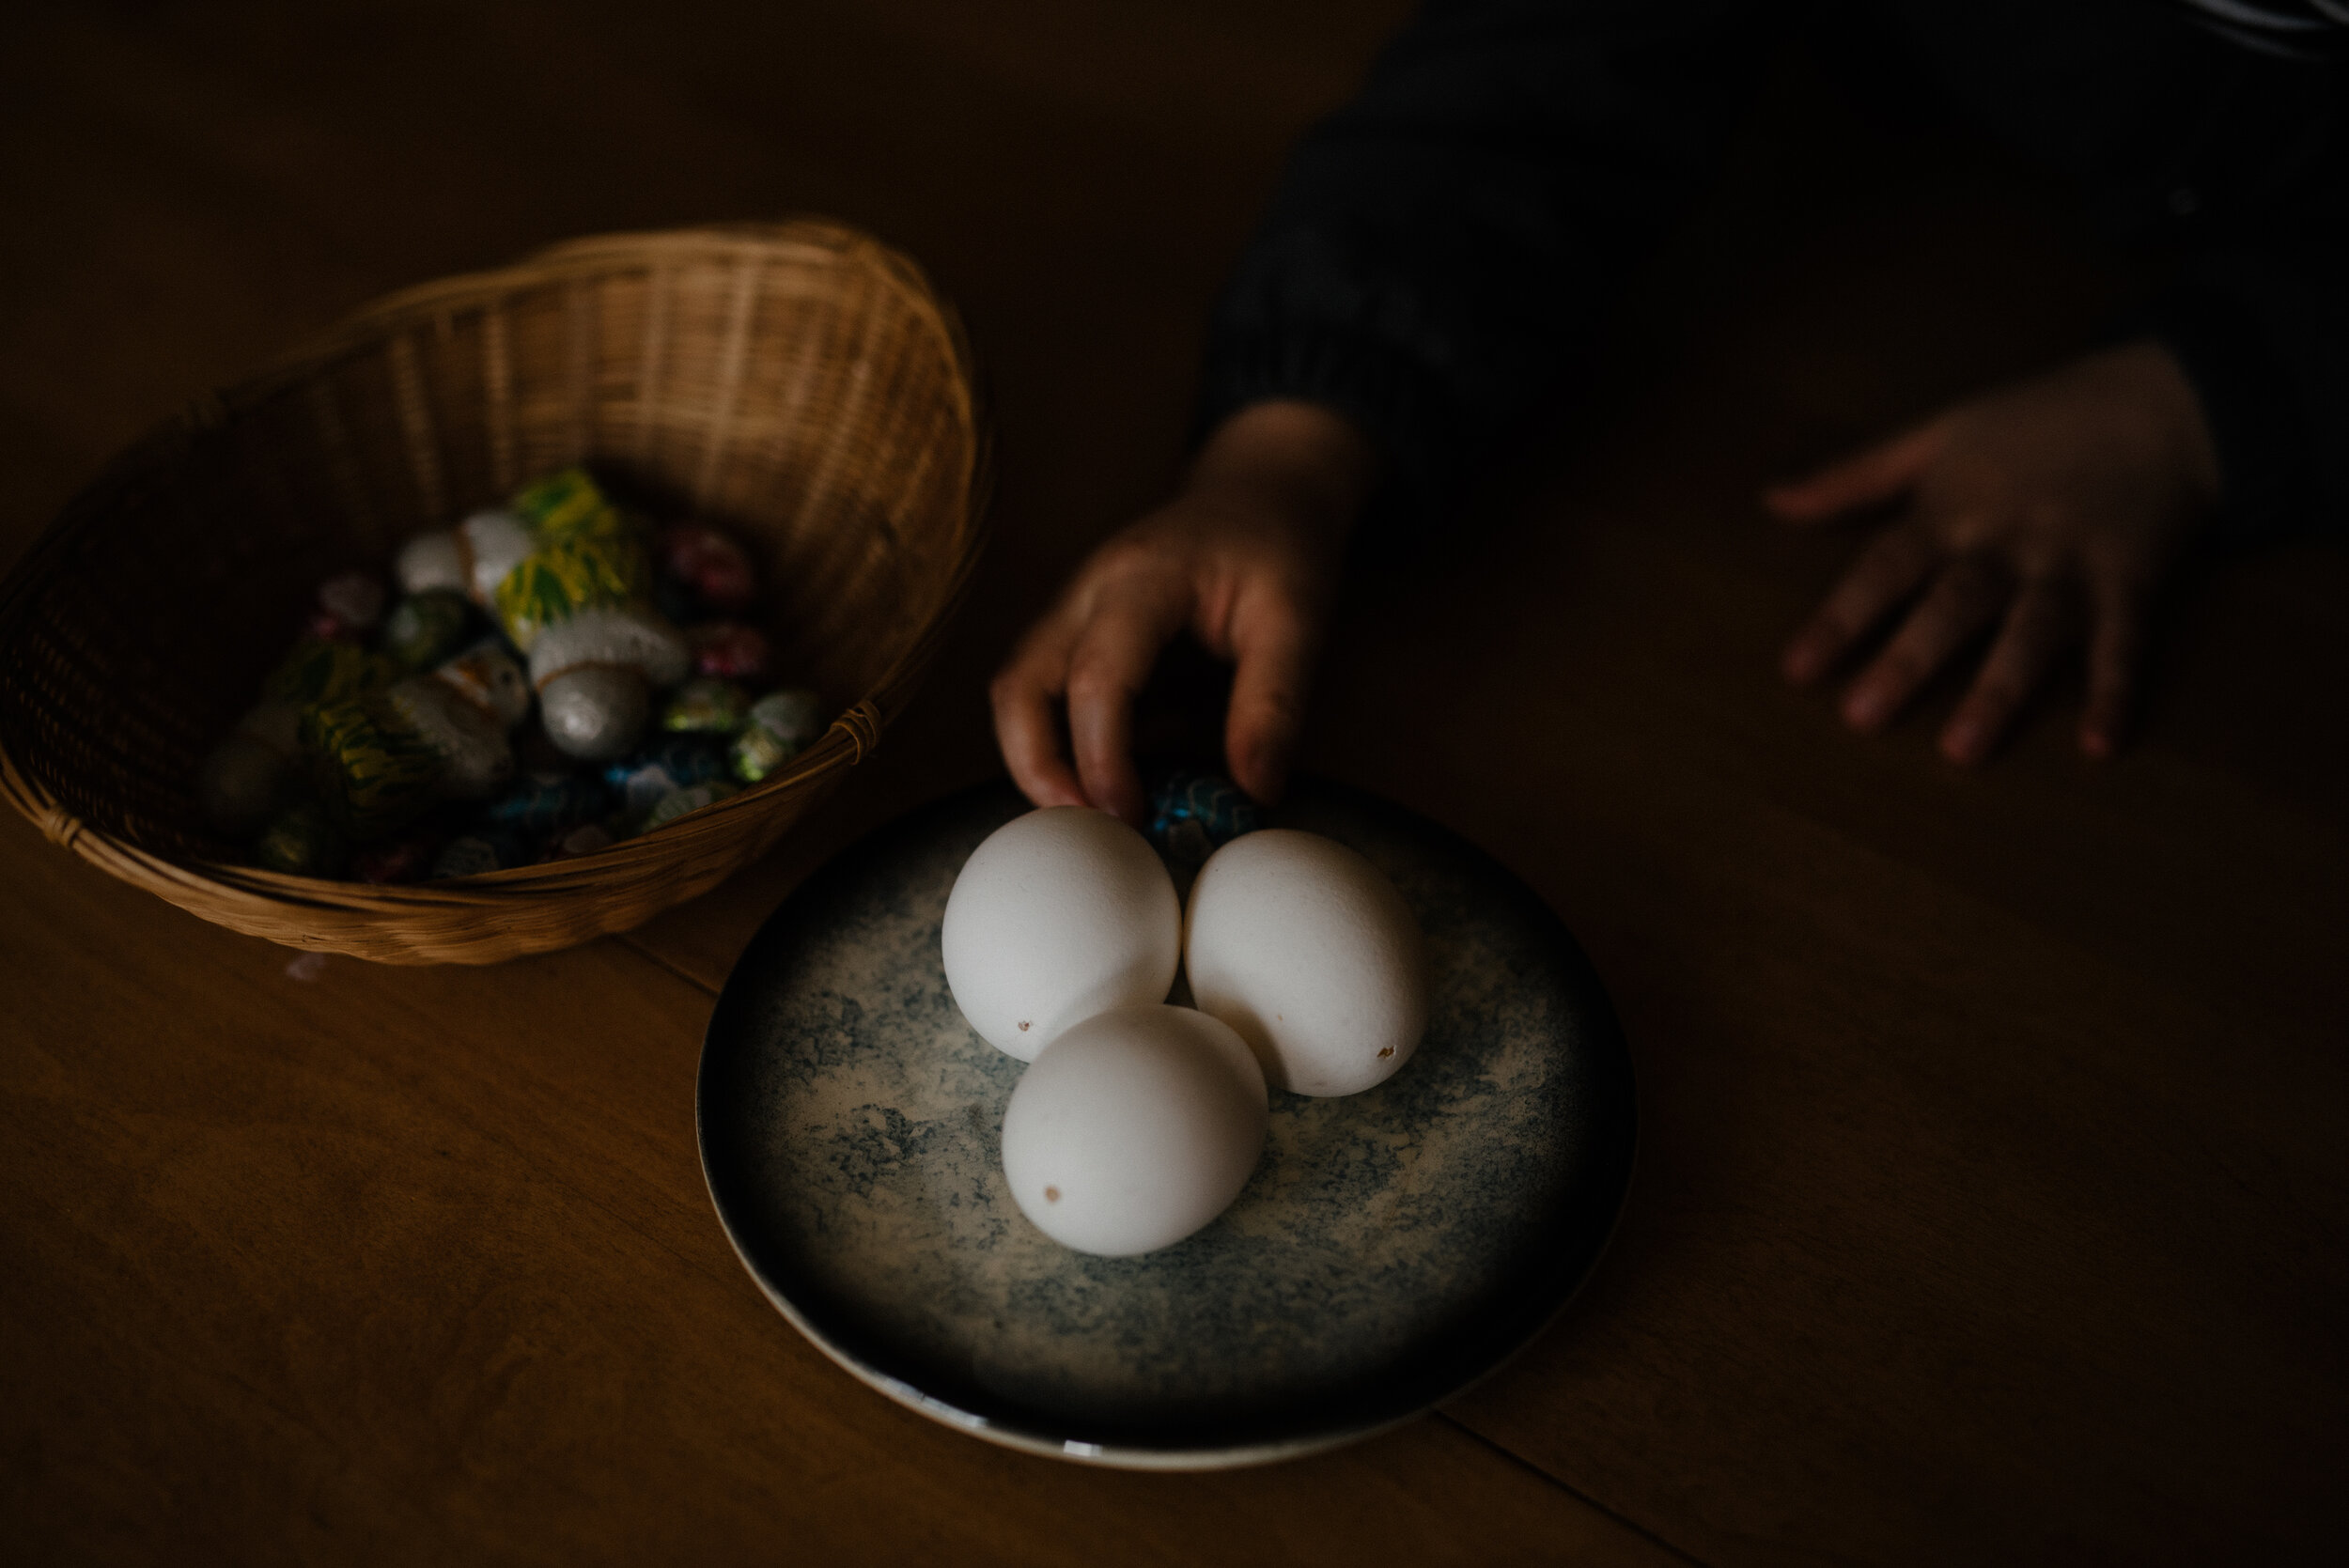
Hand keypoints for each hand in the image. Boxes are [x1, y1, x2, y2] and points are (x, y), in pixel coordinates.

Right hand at [991, 401, 1374, 820]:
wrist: (1258, 493)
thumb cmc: (1277, 548)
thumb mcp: (1300, 620)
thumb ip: (1276, 704)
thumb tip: (1254, 793)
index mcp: (1141, 578)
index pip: (1095, 676)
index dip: (1102, 756)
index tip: (1132, 816)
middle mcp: (1086, 593)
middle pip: (1019, 685)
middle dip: (1036, 767)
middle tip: (1085, 830)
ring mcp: (1073, 612)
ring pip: (1018, 692)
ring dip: (1041, 761)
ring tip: (1097, 817)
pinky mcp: (1078, 635)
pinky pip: (1048, 697)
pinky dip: (1067, 745)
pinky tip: (1117, 780)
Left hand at [1768, 340, 2220, 762]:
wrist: (2161, 397)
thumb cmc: (2035, 419)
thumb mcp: (1936, 433)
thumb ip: (1853, 477)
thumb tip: (1770, 501)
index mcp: (1952, 511)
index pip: (1884, 568)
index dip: (1840, 618)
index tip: (1796, 669)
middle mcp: (2008, 543)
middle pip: (1952, 606)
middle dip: (1908, 661)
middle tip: (1861, 718)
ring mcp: (2072, 566)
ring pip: (2030, 634)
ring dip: (1997, 692)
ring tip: (1961, 751)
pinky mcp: (2132, 583)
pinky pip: (2124, 644)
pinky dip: (2114, 693)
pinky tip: (2099, 745)